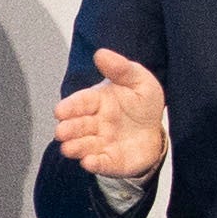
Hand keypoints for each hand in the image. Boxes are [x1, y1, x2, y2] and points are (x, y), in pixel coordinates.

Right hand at [52, 47, 167, 182]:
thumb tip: (101, 53)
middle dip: (68, 129)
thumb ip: (120, 68)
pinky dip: (94, 163)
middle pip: (78, 126)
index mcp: (97, 101)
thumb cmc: (142, 104)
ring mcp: (101, 143)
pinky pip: (101, 163)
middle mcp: (95, 123)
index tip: (60, 111)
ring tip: (69, 148)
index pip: (80, 102)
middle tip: (62, 131)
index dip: (70, 107)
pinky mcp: (110, 161)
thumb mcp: (138, 80)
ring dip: (76, 147)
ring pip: (84, 145)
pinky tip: (89, 162)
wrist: (156, 131)